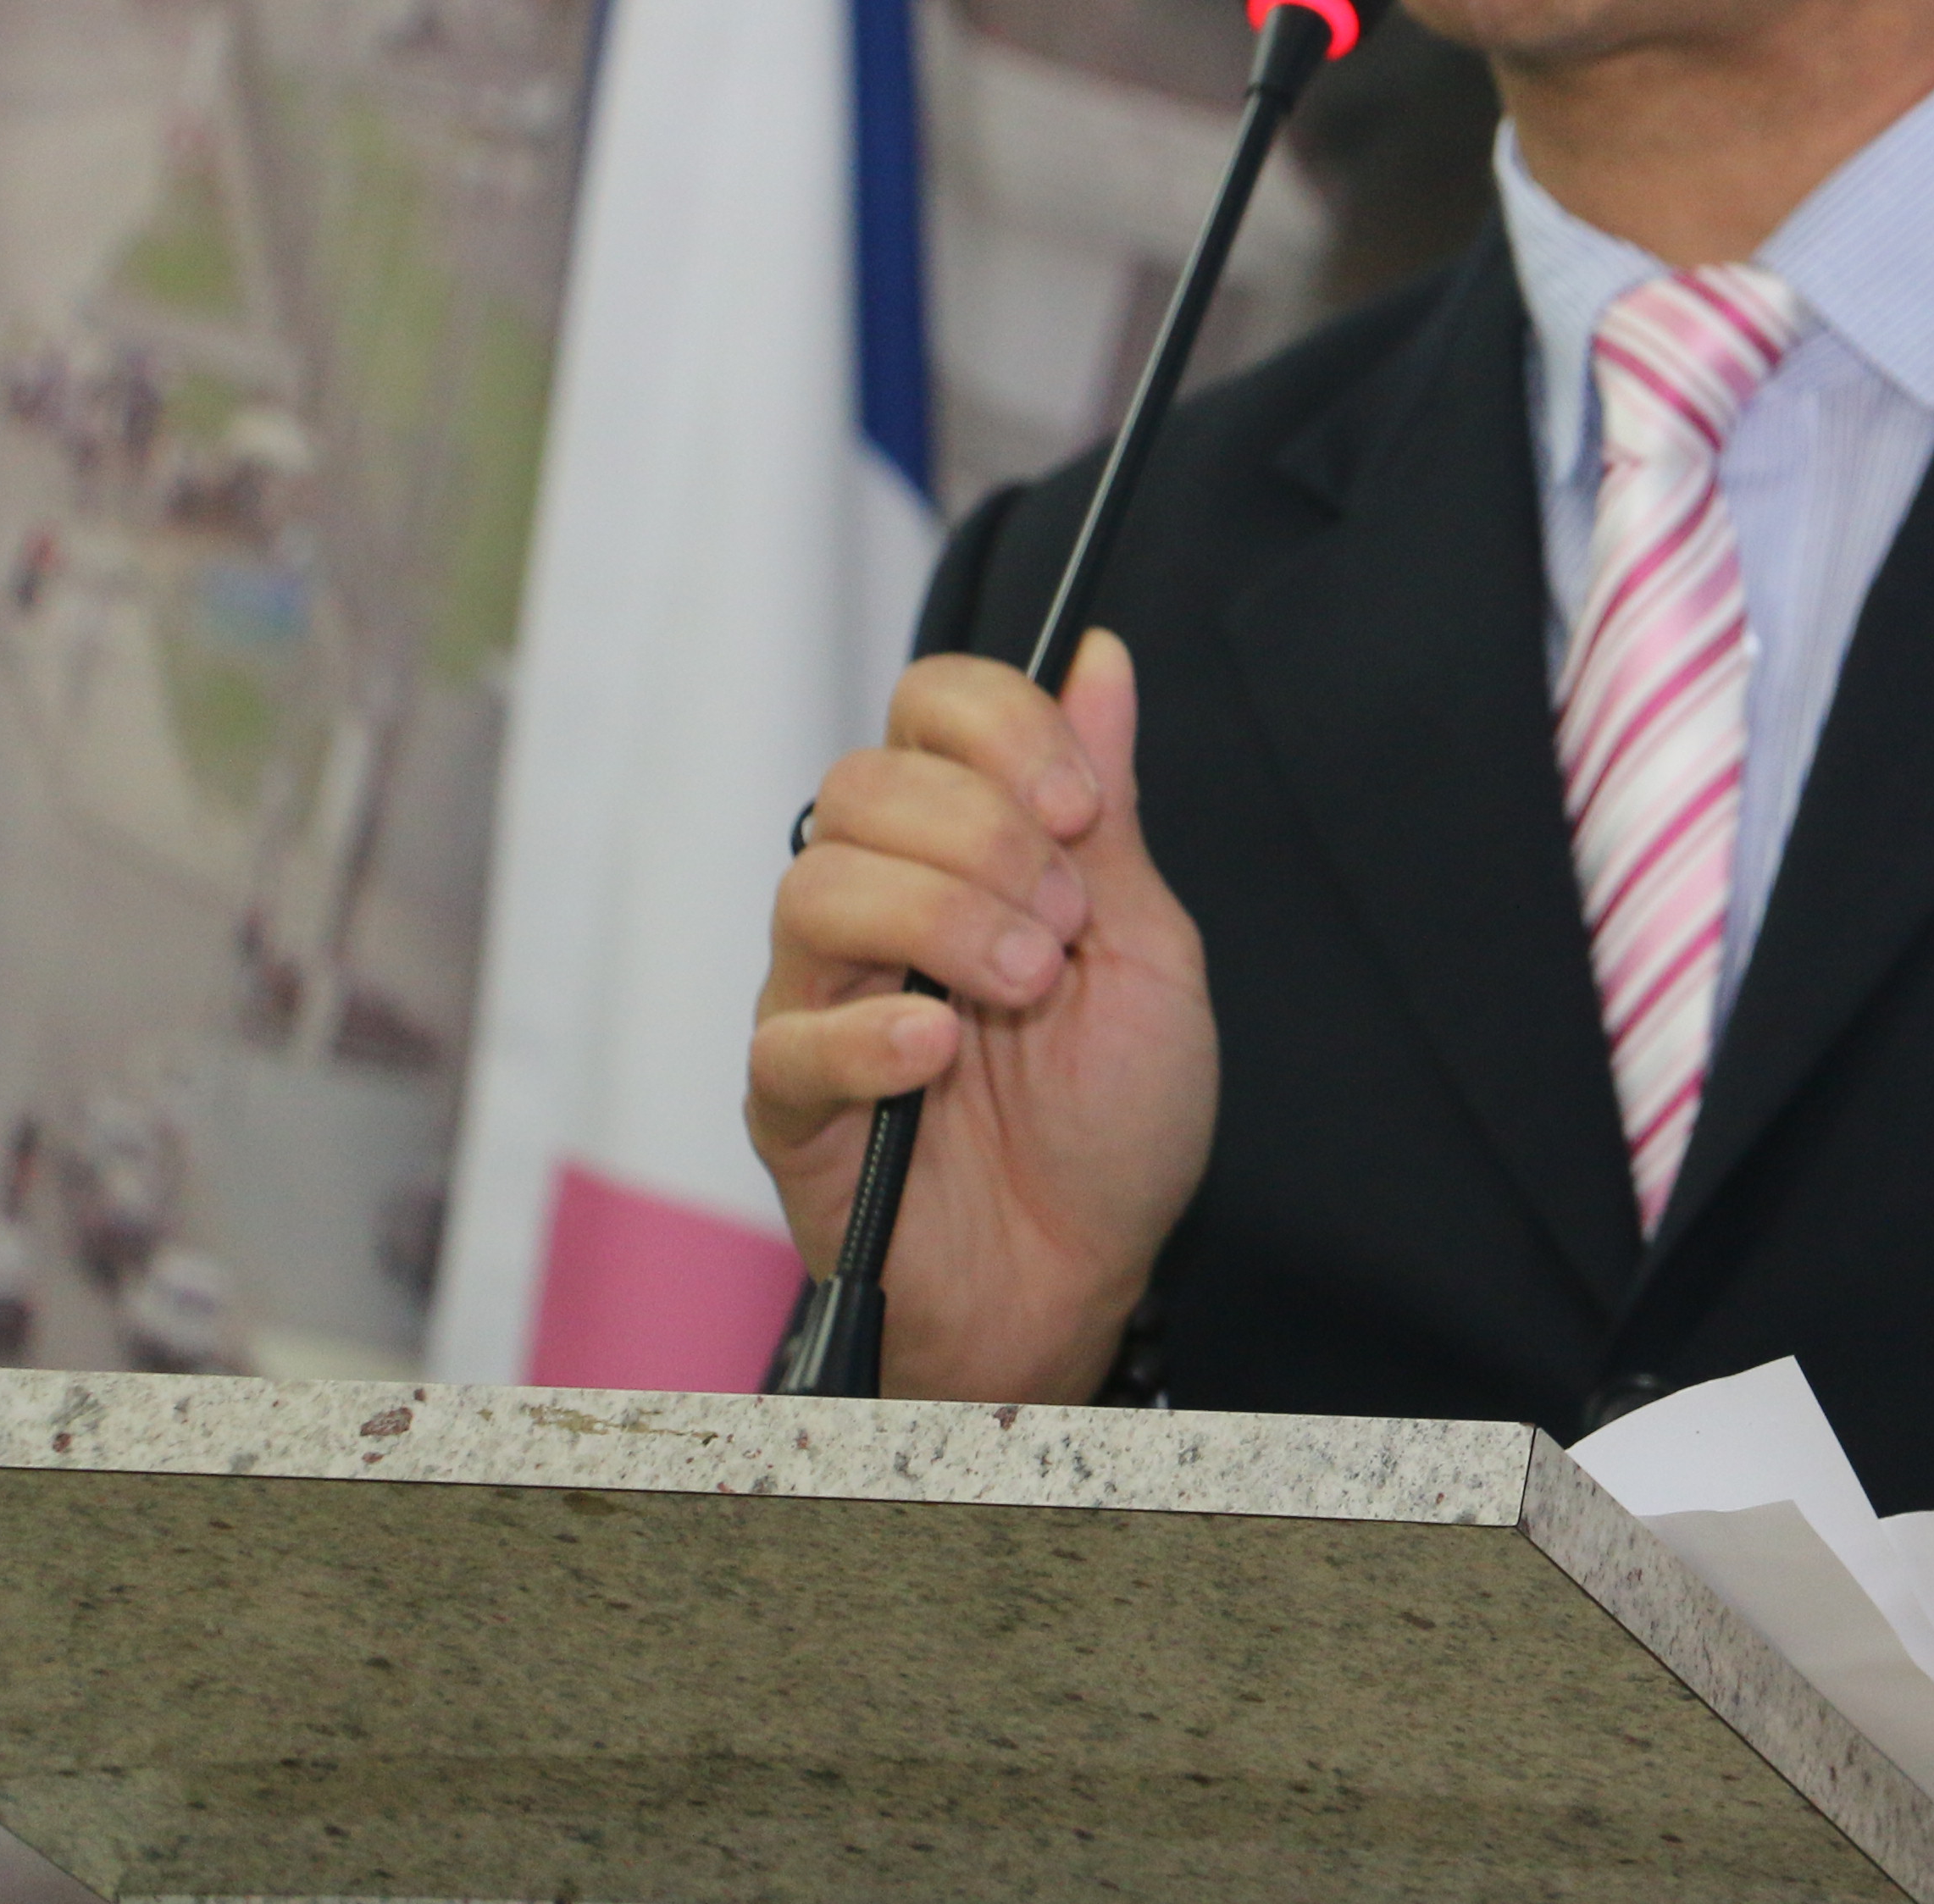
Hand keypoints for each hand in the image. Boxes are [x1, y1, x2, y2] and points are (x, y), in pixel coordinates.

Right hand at [746, 632, 1217, 1402]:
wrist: (1083, 1276)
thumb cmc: (1117, 1120)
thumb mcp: (1145, 947)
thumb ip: (1107, 809)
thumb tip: (1101, 656)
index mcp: (965, 848)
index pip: (928, 706)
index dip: (1000, 731)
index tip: (1078, 812)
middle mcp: (878, 903)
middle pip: (865, 781)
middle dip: (985, 838)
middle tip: (1061, 932)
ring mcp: (820, 996)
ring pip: (816, 884)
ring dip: (943, 924)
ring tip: (1021, 992)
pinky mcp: (787, 1100)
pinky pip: (787, 1034)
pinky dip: (872, 1032)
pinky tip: (940, 1057)